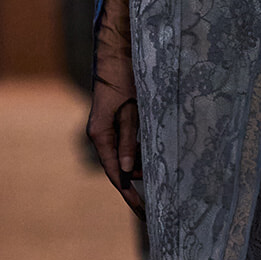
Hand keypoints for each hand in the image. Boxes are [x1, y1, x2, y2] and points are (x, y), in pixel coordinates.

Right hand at [87, 76, 145, 217]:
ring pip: (122, 154)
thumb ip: (129, 139)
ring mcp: (106, 126)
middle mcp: (100, 132)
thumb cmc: (126, 76)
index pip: (113, 172)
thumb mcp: (132, 109)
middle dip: (135, 183)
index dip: (128, 193)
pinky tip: (153, 156)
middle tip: (158, 199)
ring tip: (159, 180)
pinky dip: (138, 151)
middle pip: (117, 167)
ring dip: (138, 166)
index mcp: (100, 133)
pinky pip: (125, 141)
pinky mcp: (114, 118)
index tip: (142, 210)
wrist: (117, 49)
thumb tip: (125, 170)